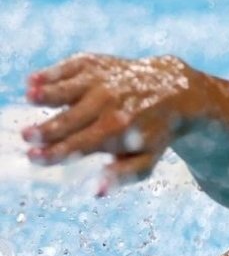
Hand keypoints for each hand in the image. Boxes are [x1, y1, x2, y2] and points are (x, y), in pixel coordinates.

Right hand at [23, 53, 199, 194]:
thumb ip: (123, 176)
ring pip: (70, 88)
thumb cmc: (153, 131)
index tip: (35, 157)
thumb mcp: (147, 159)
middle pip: (71, 119)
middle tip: (26, 136)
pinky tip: (33, 81)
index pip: (81, 144)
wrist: (175, 91)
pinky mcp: (95, 64)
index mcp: (118, 129)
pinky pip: (71, 67)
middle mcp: (109, 102)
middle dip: (48, 128)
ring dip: (49, 93)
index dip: (56, 152)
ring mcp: (101, 80)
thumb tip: (97, 191)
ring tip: (31, 97)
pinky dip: (53, 73)